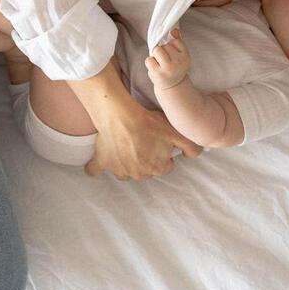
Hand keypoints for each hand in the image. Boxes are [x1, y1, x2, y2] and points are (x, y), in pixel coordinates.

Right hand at [84, 99, 201, 179]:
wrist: (122, 115)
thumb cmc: (149, 123)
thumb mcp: (177, 132)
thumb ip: (192, 146)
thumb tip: (193, 157)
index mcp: (158, 169)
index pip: (164, 166)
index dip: (163, 153)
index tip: (158, 141)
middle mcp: (139, 174)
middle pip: (144, 169)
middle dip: (144, 157)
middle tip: (142, 139)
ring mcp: (119, 170)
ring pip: (124, 170)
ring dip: (125, 161)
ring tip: (124, 144)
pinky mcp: (102, 162)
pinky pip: (95, 170)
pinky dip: (95, 167)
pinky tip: (99, 161)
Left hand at [145, 28, 189, 89]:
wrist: (173, 86)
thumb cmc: (174, 66)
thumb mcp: (179, 54)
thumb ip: (177, 40)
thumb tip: (173, 29)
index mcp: (186, 56)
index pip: (175, 40)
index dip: (170, 46)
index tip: (172, 55)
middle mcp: (179, 62)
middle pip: (164, 45)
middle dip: (162, 50)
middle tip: (165, 60)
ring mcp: (169, 68)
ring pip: (156, 50)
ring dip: (155, 56)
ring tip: (160, 63)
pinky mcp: (158, 73)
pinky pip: (149, 60)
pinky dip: (150, 62)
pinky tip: (155, 68)